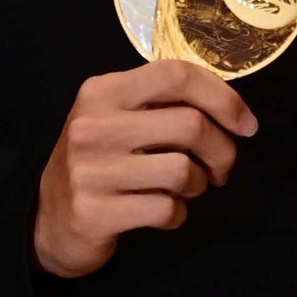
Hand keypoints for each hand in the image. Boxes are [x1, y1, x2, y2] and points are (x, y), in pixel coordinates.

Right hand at [34, 60, 257, 278]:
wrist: (50, 221)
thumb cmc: (99, 160)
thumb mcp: (117, 117)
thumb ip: (160, 103)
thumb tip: (230, 109)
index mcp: (104, 90)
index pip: (176, 75)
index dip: (222, 96)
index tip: (246, 123)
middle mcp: (94, 124)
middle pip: (190, 124)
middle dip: (222, 150)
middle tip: (222, 167)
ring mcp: (92, 170)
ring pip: (182, 170)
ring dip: (199, 184)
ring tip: (188, 188)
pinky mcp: (96, 212)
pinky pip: (166, 210)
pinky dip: (178, 214)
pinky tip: (166, 212)